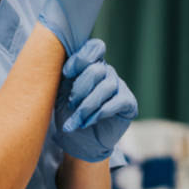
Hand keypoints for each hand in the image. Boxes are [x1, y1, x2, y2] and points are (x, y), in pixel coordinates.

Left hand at [54, 38, 137, 161]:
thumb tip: (60, 63)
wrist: (78, 141)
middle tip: (70, 104)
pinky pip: (117, 101)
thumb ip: (64, 75)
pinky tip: (88, 122)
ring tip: (76, 120)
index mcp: (91, 64)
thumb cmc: (67, 113)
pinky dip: (100, 113)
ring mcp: (119, 86)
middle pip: (97, 69)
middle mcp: (107, 72)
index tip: (66, 74)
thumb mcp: (60, 92)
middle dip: (80, 88)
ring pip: (106, 87)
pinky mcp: (128, 103)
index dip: (80, 59)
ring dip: (87, 105)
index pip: (95, 47)